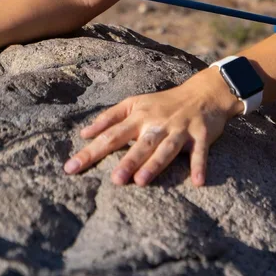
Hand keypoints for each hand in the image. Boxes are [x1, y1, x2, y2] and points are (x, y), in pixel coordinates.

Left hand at [63, 71, 243, 186]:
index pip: (111, 135)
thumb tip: (84, 134)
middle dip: (128, 161)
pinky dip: (199, 166)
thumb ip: (109, 117)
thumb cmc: (165, 102)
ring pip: (167, 148)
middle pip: (141, 144)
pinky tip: (198, 182)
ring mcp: (181, 129)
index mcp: (139, 116)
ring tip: (142, 180)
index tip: (71, 168)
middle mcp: (158, 123)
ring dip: (156, 164)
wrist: (204, 93)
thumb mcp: (135, 103)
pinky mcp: (202, 135)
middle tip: (114, 180)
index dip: (91, 151)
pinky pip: (200, 152)